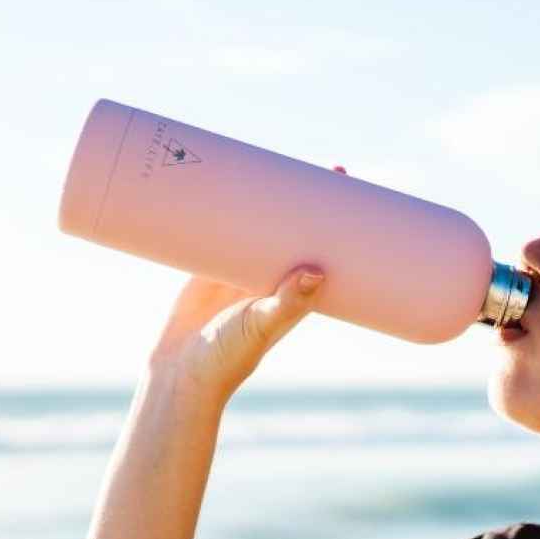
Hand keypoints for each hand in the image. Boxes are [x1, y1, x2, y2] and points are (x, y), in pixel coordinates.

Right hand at [146, 166, 346, 398]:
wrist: (180, 372)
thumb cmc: (228, 358)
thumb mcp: (261, 327)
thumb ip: (286, 303)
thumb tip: (317, 273)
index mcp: (294, 294)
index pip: (327, 253)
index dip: (342, 228)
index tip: (358, 202)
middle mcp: (271, 279)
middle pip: (299, 232)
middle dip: (313, 203)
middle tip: (332, 169)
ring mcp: (239, 270)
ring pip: (262, 227)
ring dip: (273, 200)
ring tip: (286, 166)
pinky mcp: (207, 266)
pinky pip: (222, 230)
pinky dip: (228, 210)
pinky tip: (232, 183)